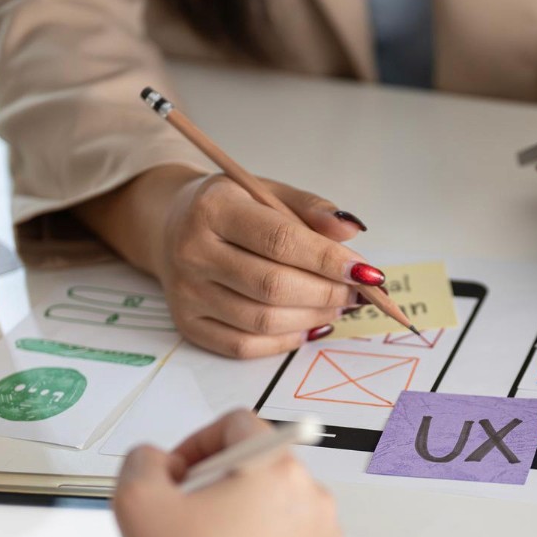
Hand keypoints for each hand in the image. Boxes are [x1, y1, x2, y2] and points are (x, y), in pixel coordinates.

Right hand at [112, 410, 343, 536]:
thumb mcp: (135, 501)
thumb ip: (142, 460)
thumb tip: (158, 462)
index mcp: (276, 469)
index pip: (238, 424)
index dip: (196, 443)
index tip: (178, 475)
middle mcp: (312, 499)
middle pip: (259, 467)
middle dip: (218, 484)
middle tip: (185, 520)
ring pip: (277, 508)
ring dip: (242, 519)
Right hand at [159, 173, 386, 357]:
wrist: (171, 226)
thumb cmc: (231, 208)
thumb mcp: (267, 191)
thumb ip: (311, 209)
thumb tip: (352, 232)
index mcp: (213, 209)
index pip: (280, 240)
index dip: (328, 260)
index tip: (366, 272)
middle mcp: (193, 252)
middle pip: (274, 286)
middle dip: (328, 293)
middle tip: (356, 292)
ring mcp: (187, 293)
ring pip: (263, 321)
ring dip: (313, 317)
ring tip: (337, 305)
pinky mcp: (188, 324)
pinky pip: (245, 346)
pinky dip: (285, 340)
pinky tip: (307, 325)